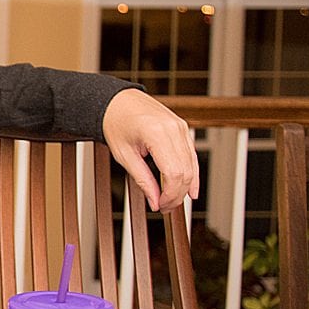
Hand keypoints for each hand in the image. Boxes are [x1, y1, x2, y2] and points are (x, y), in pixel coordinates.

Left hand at [101, 88, 199, 211]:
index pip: (173, 173)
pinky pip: (191, 155)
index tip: (161, 206)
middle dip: (177, 194)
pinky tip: (190, 190)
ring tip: (171, 200)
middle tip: (164, 207)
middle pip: (186, 171)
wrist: (117, 101)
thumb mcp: (123, 154)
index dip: (170, 195)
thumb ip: (141, 179)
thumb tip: (155, 201)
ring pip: (192, 165)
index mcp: (156, 133)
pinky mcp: (182, 128)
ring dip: (185, 186)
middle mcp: (173, 129)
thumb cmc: (116, 123)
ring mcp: (180, 127)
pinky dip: (192, 174)